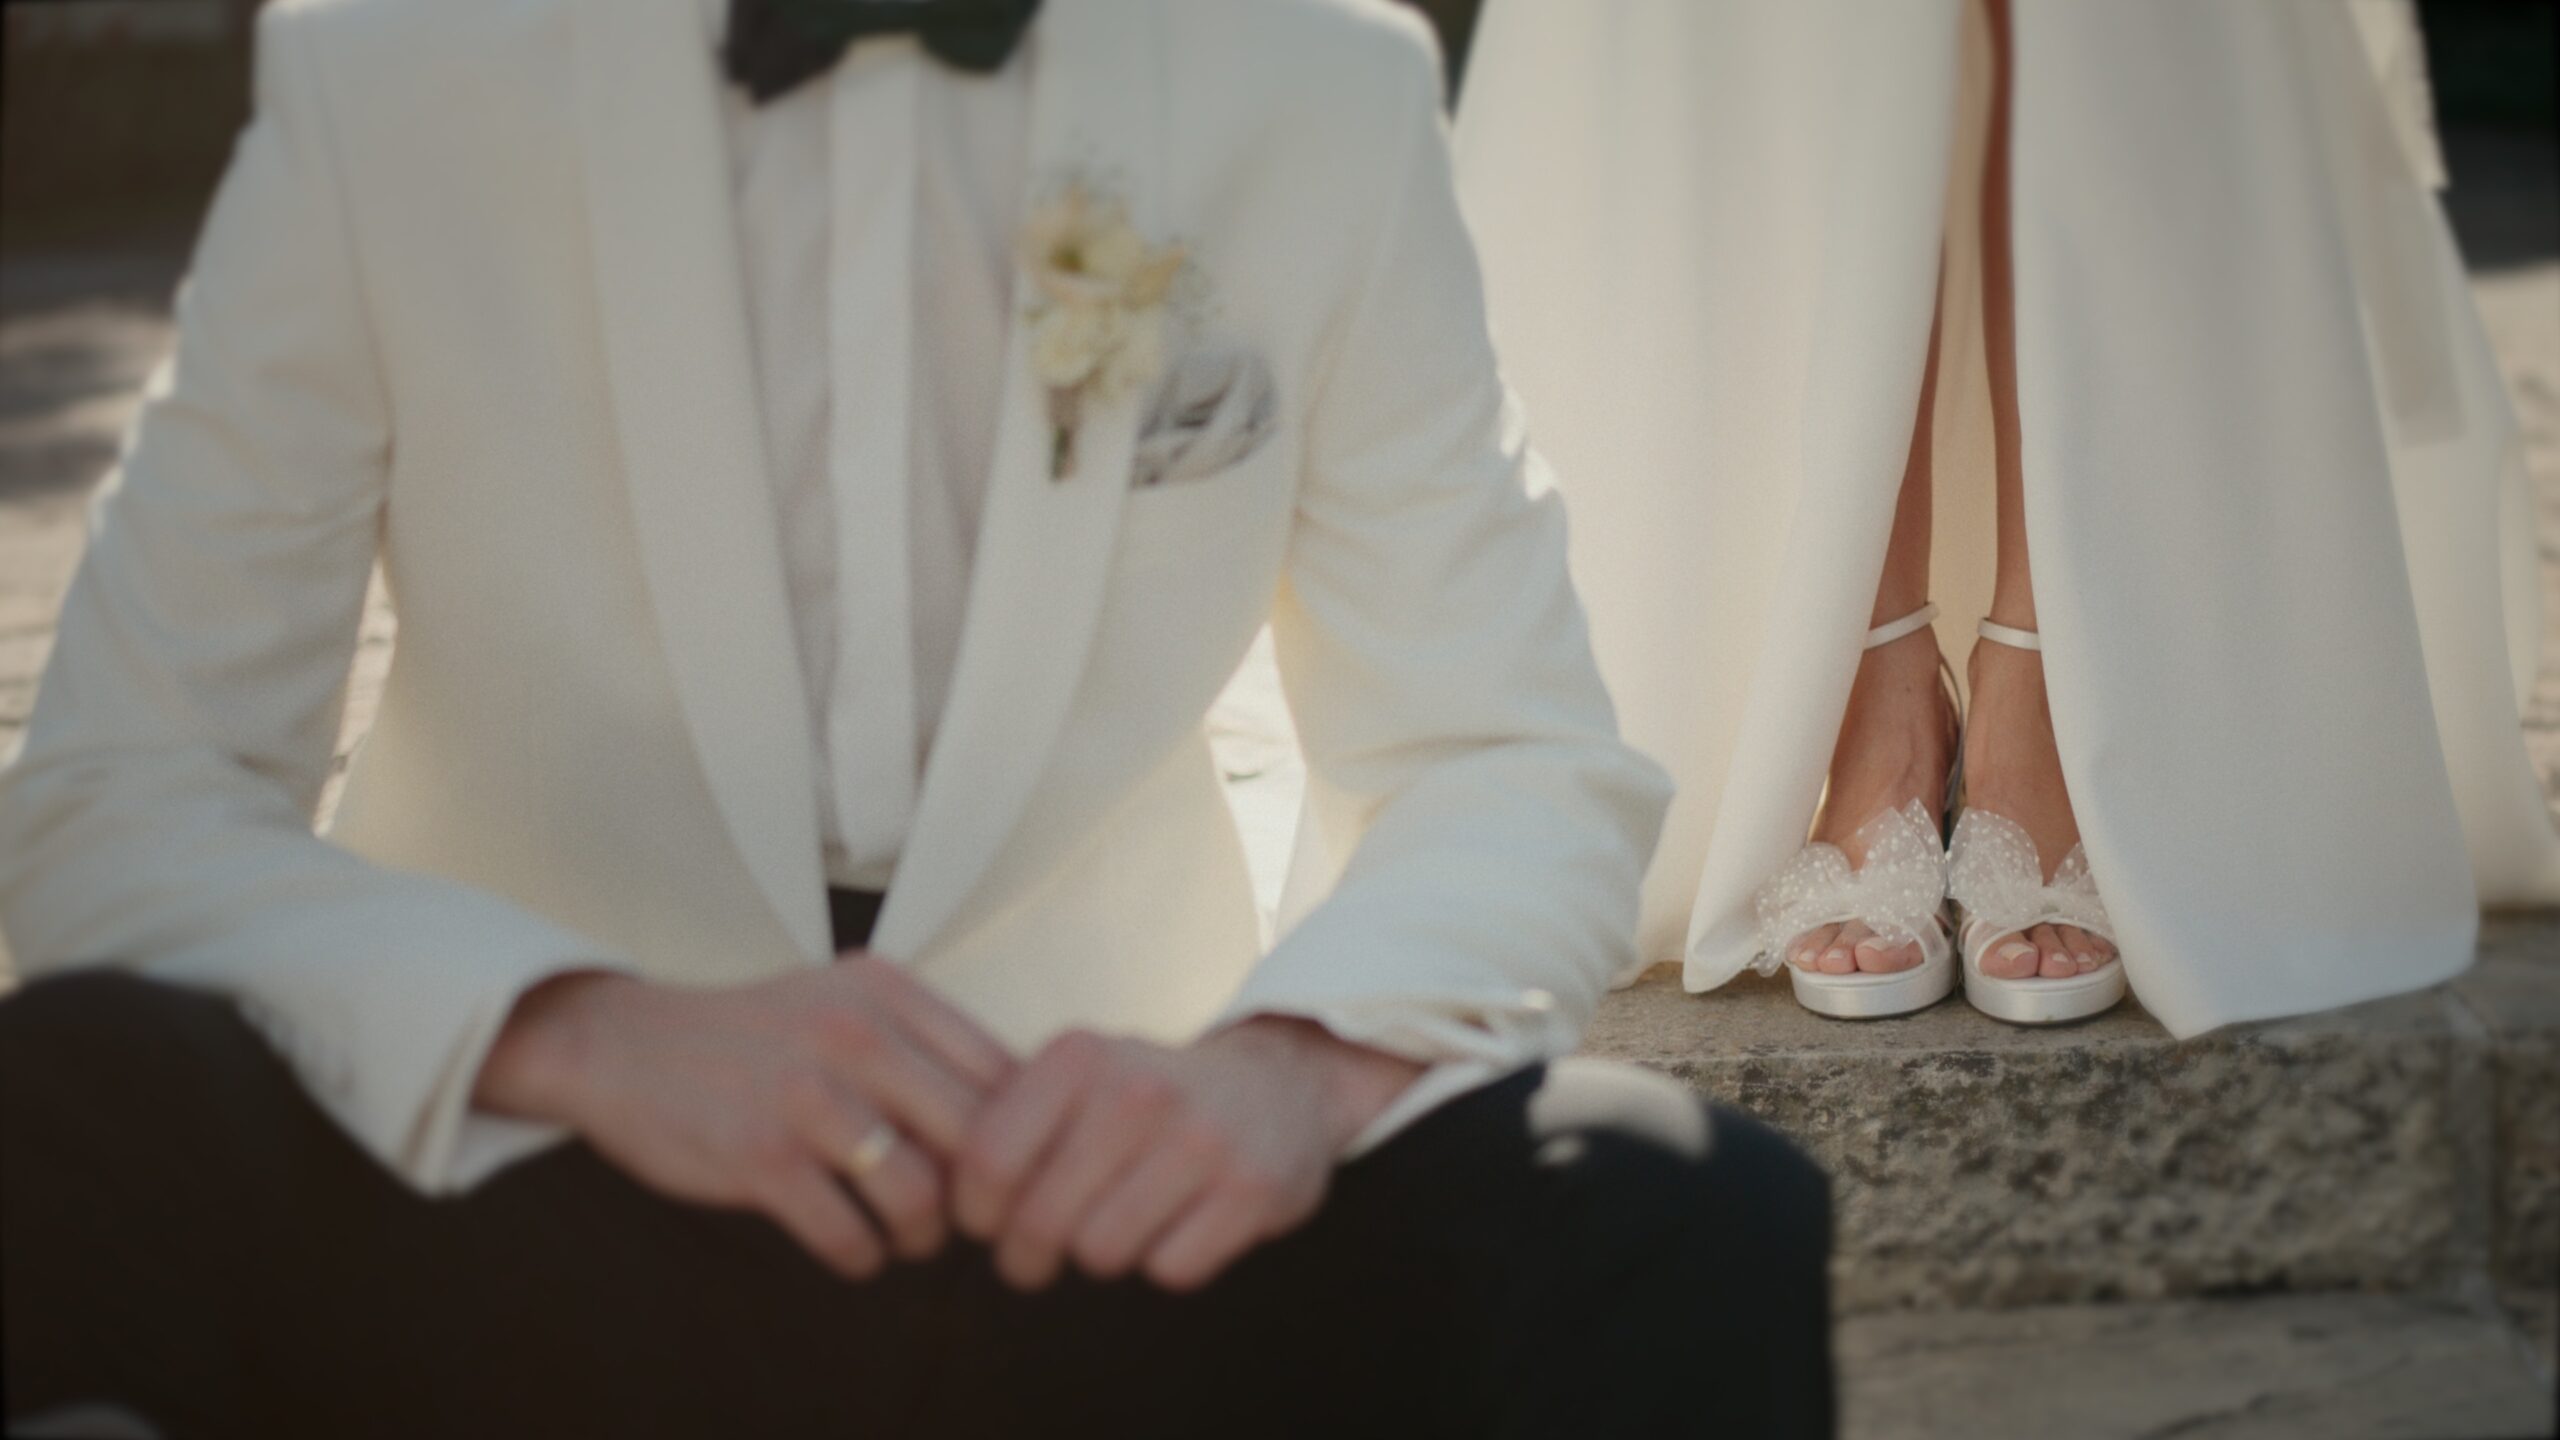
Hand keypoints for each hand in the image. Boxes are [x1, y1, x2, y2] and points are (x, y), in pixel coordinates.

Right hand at [475, 956, 1013, 1280]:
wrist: (622, 1045)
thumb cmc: (752, 1035)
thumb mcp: (844, 1001)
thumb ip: (922, 1041)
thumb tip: (1020, 1109)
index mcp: (887, 991)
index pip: (1003, 1074)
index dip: (1018, 1137)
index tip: (1003, 1171)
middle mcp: (855, 1034)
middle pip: (977, 1138)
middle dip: (981, 1196)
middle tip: (963, 1217)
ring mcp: (806, 1096)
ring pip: (922, 1196)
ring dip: (924, 1235)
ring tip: (906, 1236)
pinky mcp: (759, 1156)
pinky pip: (850, 1234)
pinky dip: (863, 1256)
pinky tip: (854, 1246)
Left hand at [951, 1016, 1422, 1292]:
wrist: (1281, 1083)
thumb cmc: (1151, 1095)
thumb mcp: (1080, 1073)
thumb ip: (1010, 1119)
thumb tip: (930, 1190)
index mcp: (1080, 1056)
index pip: (986, 1159)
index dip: (976, 1211)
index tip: (987, 1220)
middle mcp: (1139, 1091)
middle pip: (1042, 1223)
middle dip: (1031, 1253)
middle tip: (1039, 1251)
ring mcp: (1201, 1139)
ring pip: (1103, 1253)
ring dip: (1104, 1253)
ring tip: (1121, 1219)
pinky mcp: (1252, 1189)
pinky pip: (1171, 1270)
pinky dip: (1168, 1261)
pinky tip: (1181, 1222)